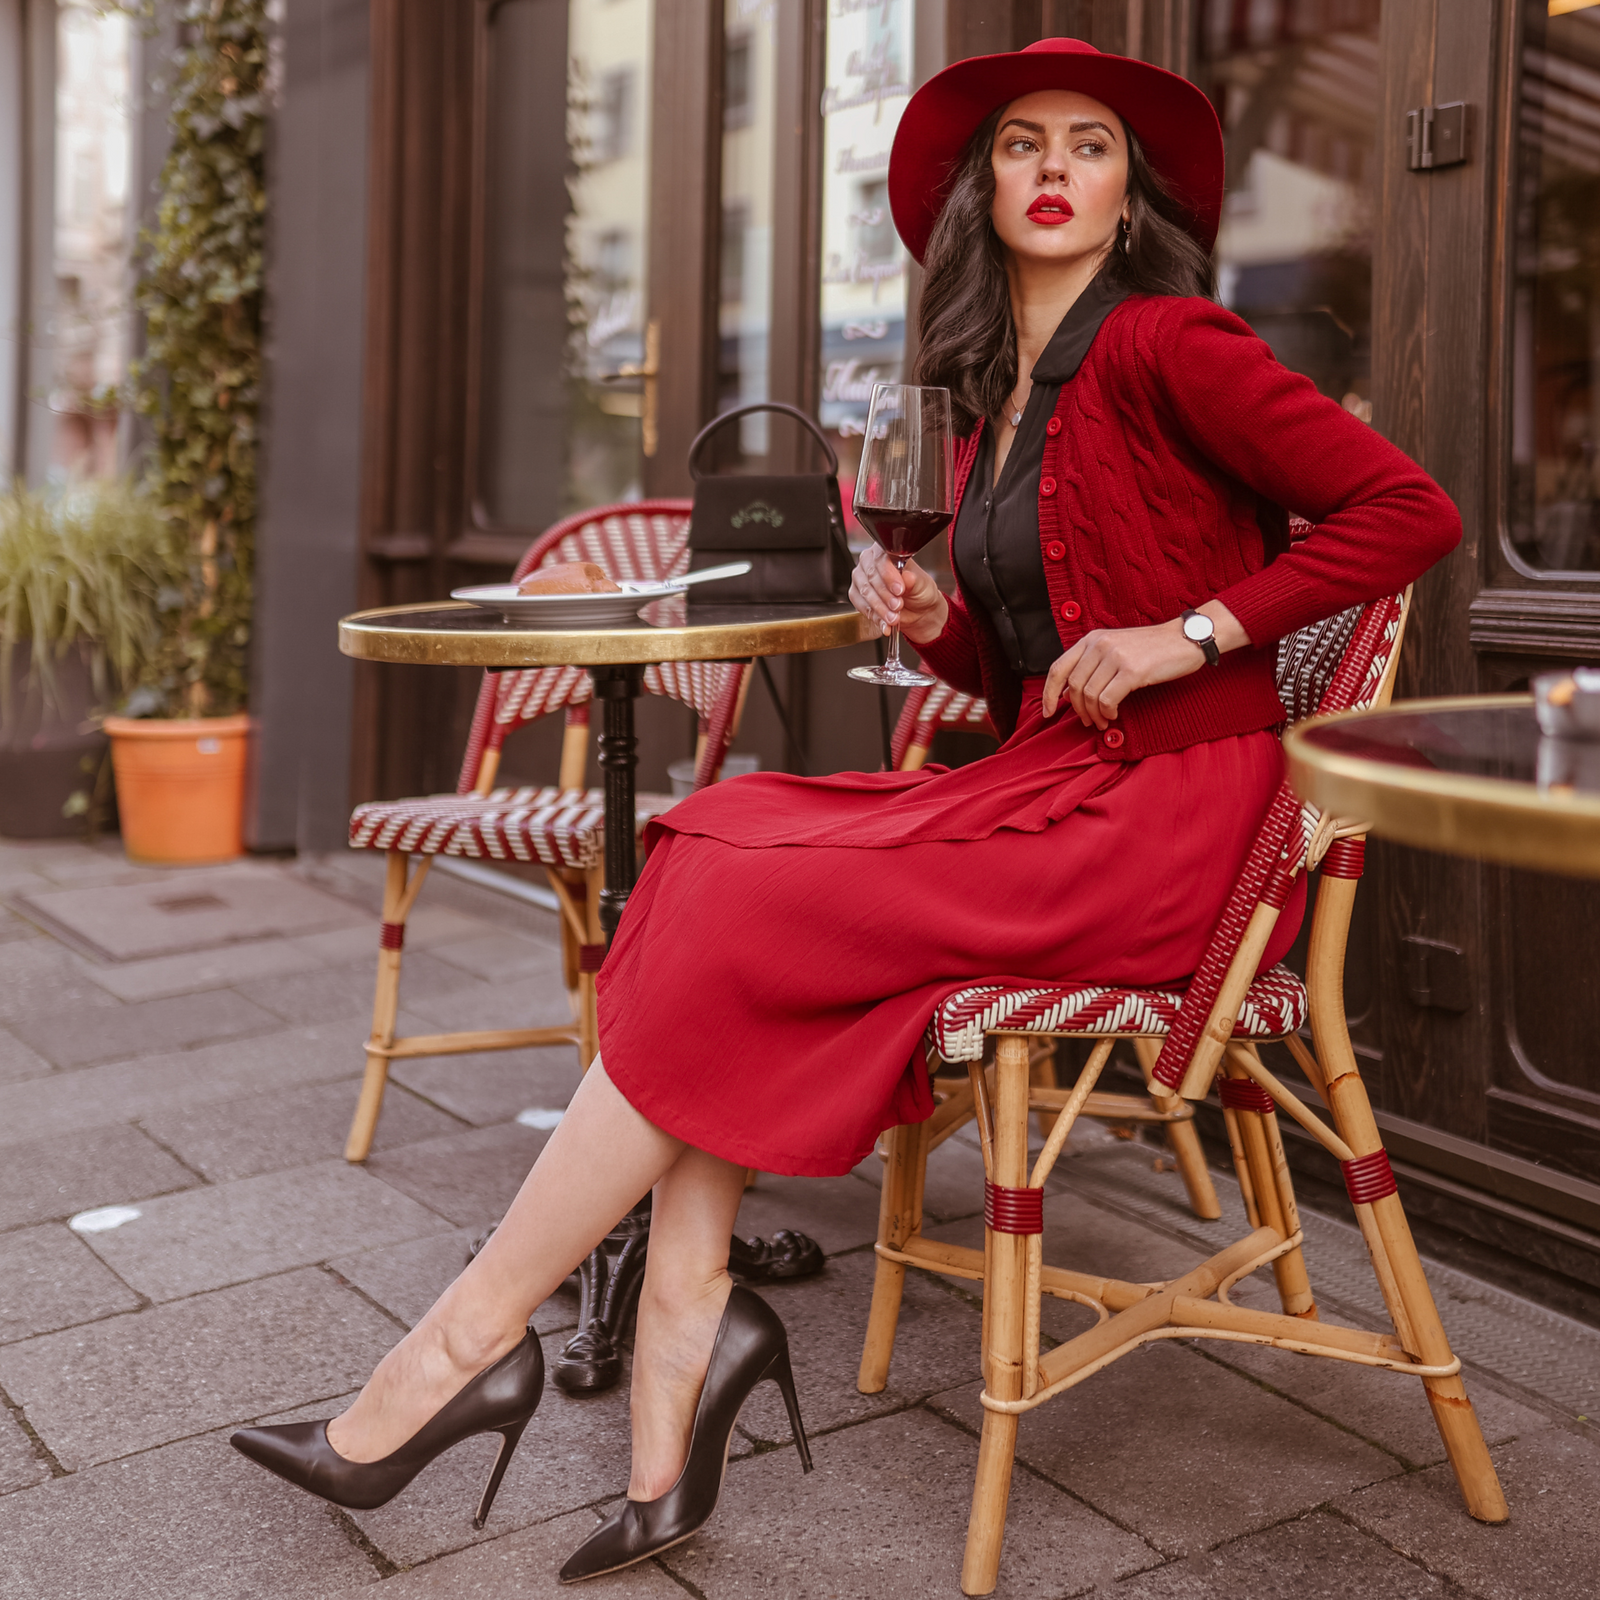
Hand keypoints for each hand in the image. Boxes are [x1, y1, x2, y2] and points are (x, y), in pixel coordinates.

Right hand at [849, 545, 947, 645]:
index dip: (889, 574)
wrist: (919, 611)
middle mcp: (871, 562)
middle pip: (871, 576)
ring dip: (881, 609)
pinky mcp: (857, 595)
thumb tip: (906, 577)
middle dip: (885, 595)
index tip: (899, 590)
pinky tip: (886, 624)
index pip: (882, 558)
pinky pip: (862, 607)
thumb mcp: (923, 584)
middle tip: (898, 606)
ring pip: (866, 593)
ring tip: (894, 618)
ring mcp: (861, 578)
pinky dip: (875, 618)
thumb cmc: (920, 591)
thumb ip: (913, 579)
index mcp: (887, 551)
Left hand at [1042, 603, 1247, 728]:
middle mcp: (1099, 644)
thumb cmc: (1152, 649)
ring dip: (1094, 715)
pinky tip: (1114, 714)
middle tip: (1088, 722)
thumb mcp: (1116, 648)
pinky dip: (1107, 712)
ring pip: (1089, 695)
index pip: (1057, 668)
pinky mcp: (1132, 670)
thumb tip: (1071, 693)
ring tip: (1103, 721)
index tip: (1048, 712)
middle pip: (1073, 686)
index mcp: (1091, 639)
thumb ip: (1093, 664)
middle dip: (1077, 710)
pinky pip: (1107, 700)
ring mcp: (1116, 656)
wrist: (1185, 639)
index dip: (1048, 693)